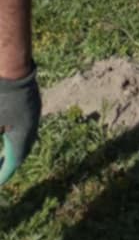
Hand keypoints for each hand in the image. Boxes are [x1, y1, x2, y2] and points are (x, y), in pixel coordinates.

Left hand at [0, 68, 40, 187]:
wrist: (11, 65)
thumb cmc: (0, 96)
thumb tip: (2, 150)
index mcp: (23, 135)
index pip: (13, 162)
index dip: (3, 174)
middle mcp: (32, 125)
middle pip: (22, 150)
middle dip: (10, 162)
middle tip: (1, 171)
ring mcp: (34, 110)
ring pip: (25, 136)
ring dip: (13, 147)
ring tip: (3, 153)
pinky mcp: (31, 100)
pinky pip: (25, 123)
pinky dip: (16, 133)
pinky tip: (7, 130)